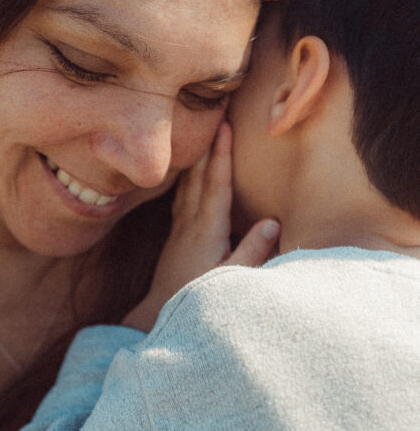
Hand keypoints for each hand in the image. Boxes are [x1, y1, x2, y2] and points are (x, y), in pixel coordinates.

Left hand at [123, 122, 279, 331]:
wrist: (157, 315)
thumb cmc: (198, 298)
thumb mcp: (230, 280)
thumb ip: (252, 251)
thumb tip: (272, 221)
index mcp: (206, 230)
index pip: (216, 185)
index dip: (222, 156)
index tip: (225, 128)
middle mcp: (190, 223)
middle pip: (200, 176)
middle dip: (209, 145)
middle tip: (216, 115)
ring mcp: (180, 228)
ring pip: (189, 184)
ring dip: (198, 158)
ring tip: (206, 134)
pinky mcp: (176, 235)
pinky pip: (183, 196)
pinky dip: (189, 178)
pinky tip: (191, 171)